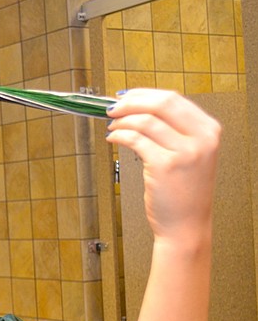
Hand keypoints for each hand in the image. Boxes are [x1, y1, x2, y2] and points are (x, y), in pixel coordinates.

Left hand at [106, 89, 219, 246]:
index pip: (173, 99)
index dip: (144, 94)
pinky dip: (119, 136)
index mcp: (209, 130)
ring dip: (122, 121)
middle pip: (160, 104)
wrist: (186, 225)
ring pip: (145, 121)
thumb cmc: (183, 193)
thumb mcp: (190, 155)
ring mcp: (185, 152)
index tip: (126, 96)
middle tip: (112, 108)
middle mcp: (201, 139)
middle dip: (130, 102)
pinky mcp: (165, 166)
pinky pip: (135, 140)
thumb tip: (139, 108)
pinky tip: (113, 139)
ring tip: (112, 127)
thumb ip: (173, 131)